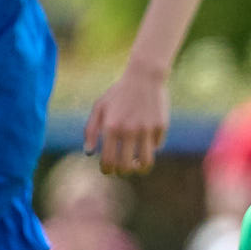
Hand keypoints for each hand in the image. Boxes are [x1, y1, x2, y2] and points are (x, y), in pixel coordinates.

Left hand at [84, 59, 170, 175]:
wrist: (144, 77)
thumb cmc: (118, 93)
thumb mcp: (99, 107)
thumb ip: (90, 130)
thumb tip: (89, 153)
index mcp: (111, 127)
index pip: (108, 160)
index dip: (107, 170)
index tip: (109, 170)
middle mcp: (129, 130)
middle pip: (127, 166)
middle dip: (123, 171)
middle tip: (122, 169)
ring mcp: (147, 129)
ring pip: (146, 162)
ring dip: (141, 168)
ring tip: (138, 165)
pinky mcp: (161, 127)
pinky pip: (156, 146)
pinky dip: (151, 147)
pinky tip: (147, 140)